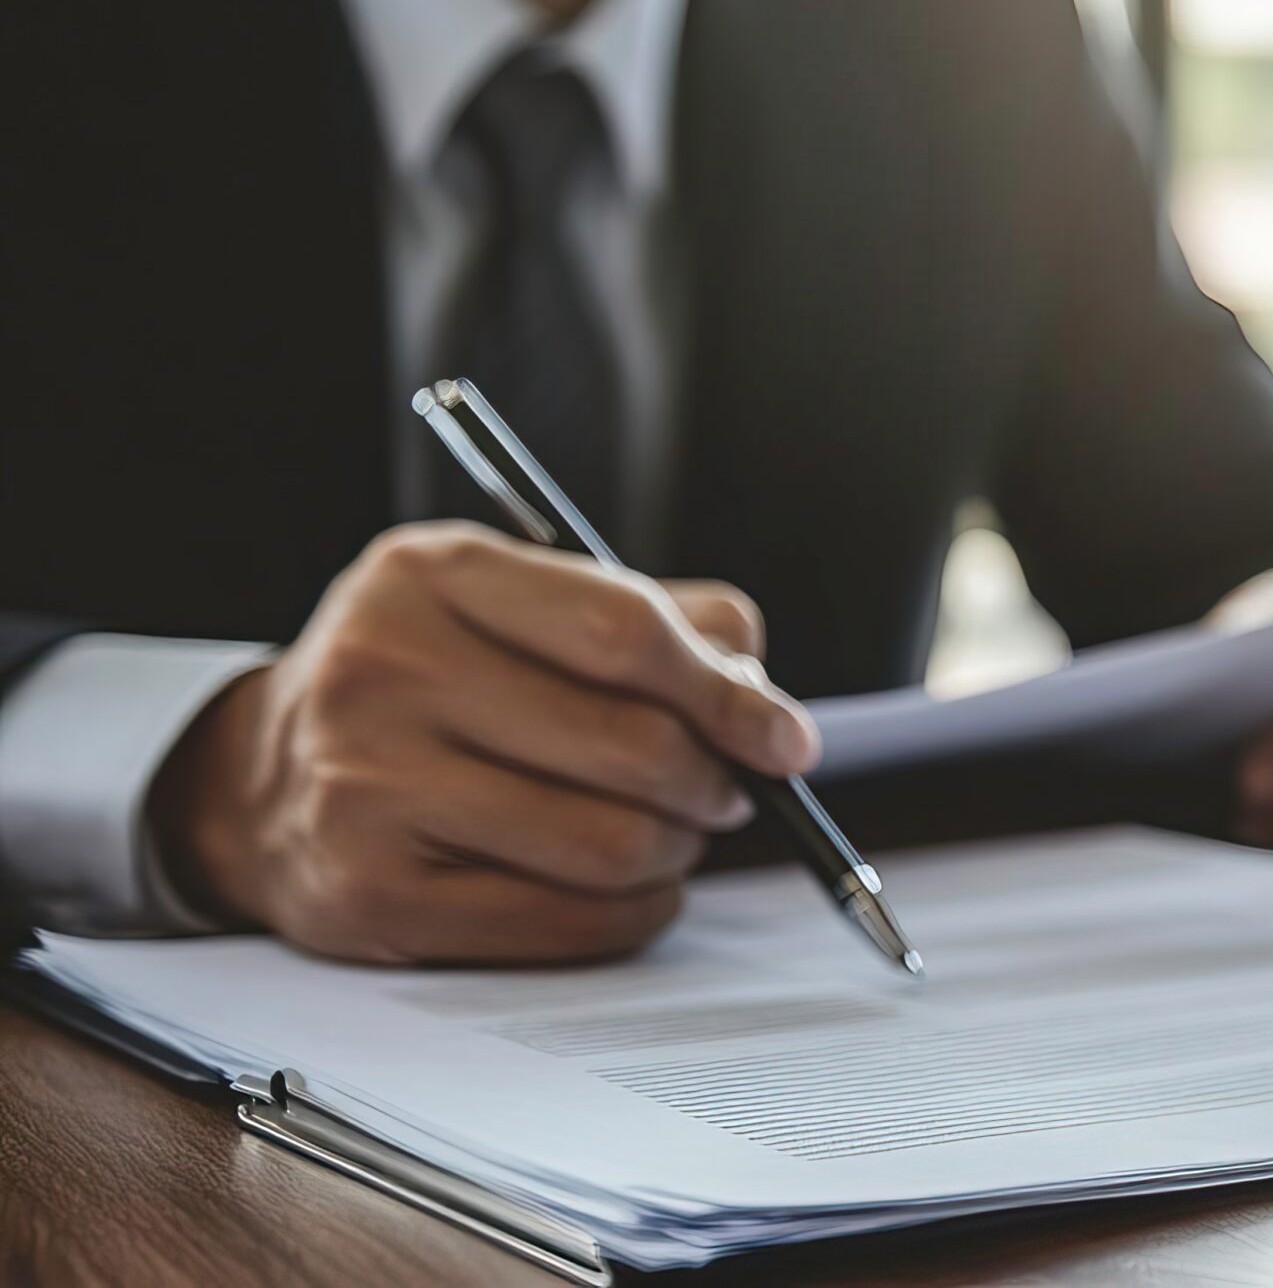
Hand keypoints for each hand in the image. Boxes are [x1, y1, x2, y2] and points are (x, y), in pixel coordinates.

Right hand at [148, 522, 818, 963]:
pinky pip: (565, 922)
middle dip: (713, 782)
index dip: (729, 695)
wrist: (259, 779)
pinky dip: (633, 913)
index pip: (624, 631)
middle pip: (631, 746)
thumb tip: (759, 689)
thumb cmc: (427, 682)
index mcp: (432, 576)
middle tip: (726, 792)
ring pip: (609, 845)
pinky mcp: (372, 896)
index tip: (787, 740)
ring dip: (675, 851)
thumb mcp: (514, 604)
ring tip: (670, 834)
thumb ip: (653, 618)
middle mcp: (384, 671)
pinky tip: (631, 888)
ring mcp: (367, 789)